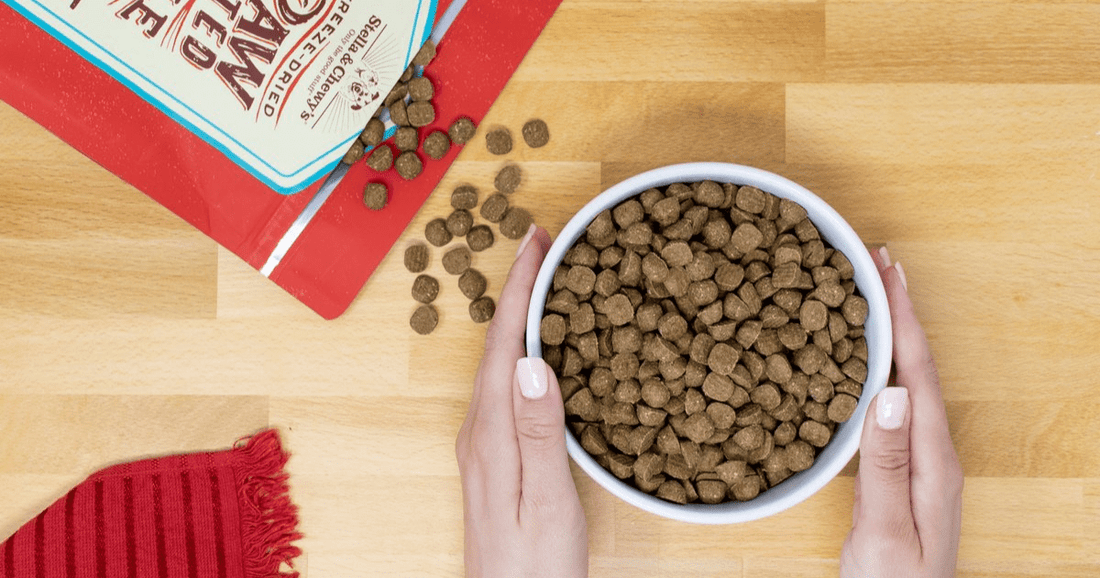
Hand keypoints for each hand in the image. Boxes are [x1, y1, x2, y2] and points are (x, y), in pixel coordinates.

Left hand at [456, 225, 588, 577]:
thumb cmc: (537, 567)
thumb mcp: (549, 500)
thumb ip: (541, 431)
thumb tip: (532, 359)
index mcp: (491, 434)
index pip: (504, 342)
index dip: (520, 286)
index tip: (536, 239)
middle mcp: (479, 431)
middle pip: (497, 343)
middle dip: (518, 288)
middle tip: (546, 243)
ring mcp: (483, 443)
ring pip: (500, 360)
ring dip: (519, 314)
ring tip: (546, 278)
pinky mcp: (494, 456)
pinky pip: (506, 384)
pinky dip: (522, 349)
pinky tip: (540, 345)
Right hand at [841, 248, 963, 576]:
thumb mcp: (885, 531)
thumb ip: (886, 465)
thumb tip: (890, 393)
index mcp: (932, 459)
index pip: (917, 372)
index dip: (902, 317)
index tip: (885, 269)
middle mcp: (931, 452)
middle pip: (917, 365)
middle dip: (899, 310)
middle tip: (874, 262)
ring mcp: (917, 460)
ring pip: (904, 379)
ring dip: (890, 332)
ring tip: (867, 294)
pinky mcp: (899, 470)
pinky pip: (889, 401)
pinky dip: (876, 365)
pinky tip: (859, 358)